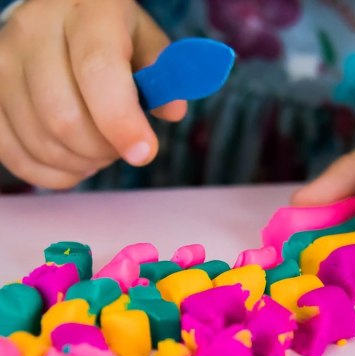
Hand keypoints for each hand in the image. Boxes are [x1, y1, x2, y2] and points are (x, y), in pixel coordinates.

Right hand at [0, 0, 186, 188]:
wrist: (59, 16)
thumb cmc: (110, 35)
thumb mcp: (145, 42)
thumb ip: (164, 76)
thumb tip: (172, 110)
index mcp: (87, 12)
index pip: (98, 71)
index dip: (121, 122)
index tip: (144, 153)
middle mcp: (33, 31)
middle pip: (64, 118)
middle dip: (104, 150)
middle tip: (122, 148)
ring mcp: (3, 63)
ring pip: (41, 142)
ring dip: (81, 163)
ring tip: (100, 151)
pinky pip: (13, 155)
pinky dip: (52, 174)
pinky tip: (74, 164)